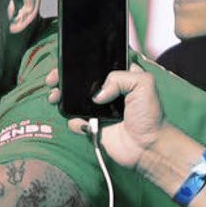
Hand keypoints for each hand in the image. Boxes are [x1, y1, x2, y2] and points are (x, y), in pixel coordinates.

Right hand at [47, 64, 185, 188]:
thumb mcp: (144, 84)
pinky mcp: (91, 125)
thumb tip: (96, 95)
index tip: (70, 60)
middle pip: (79, 80)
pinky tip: (81, 122)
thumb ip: (120, 78)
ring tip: (56, 96)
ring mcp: (97, 108)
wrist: (147, 147)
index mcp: (120, 76)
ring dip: (61, 96)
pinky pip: (74, 120)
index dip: (83, 60)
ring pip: (72, 99)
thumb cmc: (151, 116)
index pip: (98, 62)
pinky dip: (73, 120)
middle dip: (63, 77)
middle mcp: (107, 91)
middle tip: (54, 78)